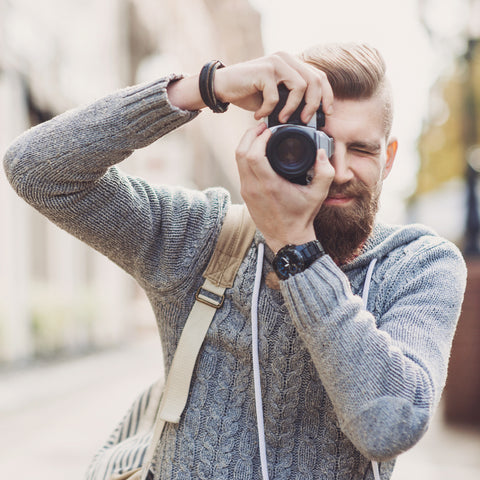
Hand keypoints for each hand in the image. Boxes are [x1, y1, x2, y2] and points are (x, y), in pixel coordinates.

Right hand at [215, 52, 333, 122]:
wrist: (222, 87)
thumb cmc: (249, 94)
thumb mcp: (276, 98)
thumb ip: (292, 101)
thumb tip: (310, 118)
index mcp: (292, 63)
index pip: (319, 76)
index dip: (327, 95)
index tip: (327, 113)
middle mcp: (286, 59)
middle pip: (315, 80)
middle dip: (313, 104)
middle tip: (305, 120)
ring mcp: (276, 62)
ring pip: (300, 87)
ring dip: (292, 109)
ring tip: (281, 120)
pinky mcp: (264, 70)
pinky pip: (275, 96)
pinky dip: (268, 110)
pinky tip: (259, 116)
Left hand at [236, 122, 334, 252]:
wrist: (287, 239)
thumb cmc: (302, 217)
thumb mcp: (318, 194)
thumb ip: (325, 172)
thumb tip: (321, 152)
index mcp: (269, 185)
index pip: (253, 154)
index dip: (259, 137)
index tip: (270, 130)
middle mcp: (254, 188)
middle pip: (241, 153)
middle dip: (250, 135)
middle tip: (262, 127)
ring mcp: (247, 191)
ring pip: (237, 160)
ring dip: (246, 144)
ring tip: (259, 136)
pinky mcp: (245, 194)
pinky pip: (240, 169)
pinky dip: (246, 156)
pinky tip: (257, 152)